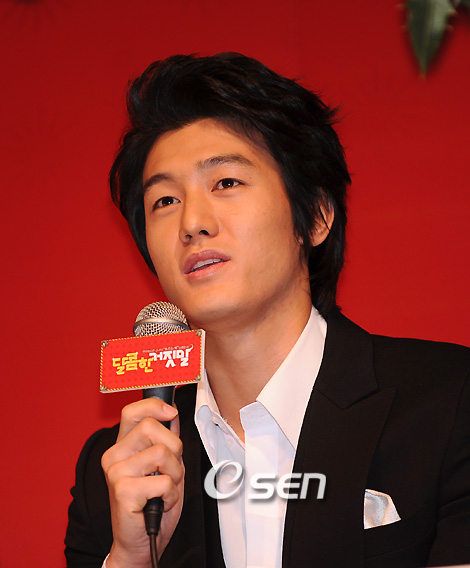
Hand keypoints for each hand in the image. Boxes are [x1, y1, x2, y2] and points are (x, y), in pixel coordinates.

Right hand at [101, 398, 183, 567]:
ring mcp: (116, 473)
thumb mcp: (164, 465)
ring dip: (175, 474)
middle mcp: (114, 456)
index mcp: (122, 446)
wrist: (141, 543)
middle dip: (175, 448)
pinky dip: (171, 494)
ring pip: (163, 452)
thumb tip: (172, 413)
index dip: (154, 406)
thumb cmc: (153, 504)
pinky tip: (160, 503)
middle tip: (169, 470)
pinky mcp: (122, 491)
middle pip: (152, 427)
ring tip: (164, 489)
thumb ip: (166, 440)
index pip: (132, 411)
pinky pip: (164, 481)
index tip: (170, 412)